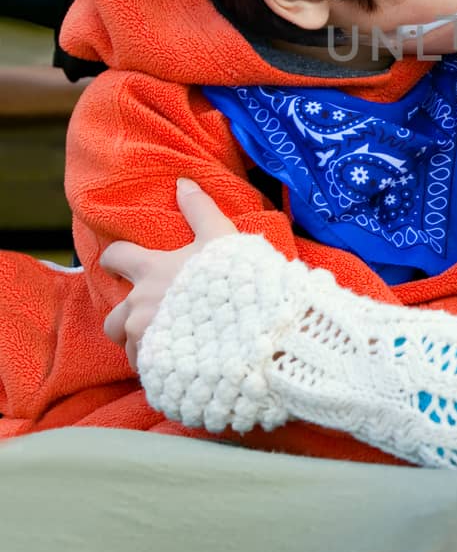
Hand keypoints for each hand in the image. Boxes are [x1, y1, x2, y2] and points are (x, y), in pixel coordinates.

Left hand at [102, 178, 236, 369]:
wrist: (249, 332)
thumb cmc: (234, 280)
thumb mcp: (221, 237)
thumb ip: (199, 209)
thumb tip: (183, 181)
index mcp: (150, 272)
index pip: (116, 258)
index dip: (117, 259)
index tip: (122, 264)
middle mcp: (138, 307)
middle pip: (112, 316)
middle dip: (126, 315)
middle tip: (151, 315)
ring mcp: (143, 341)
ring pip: (127, 344)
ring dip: (141, 342)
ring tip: (170, 342)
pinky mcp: (153, 369)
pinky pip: (145, 369)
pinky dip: (157, 364)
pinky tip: (180, 362)